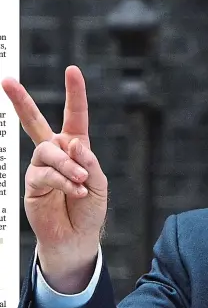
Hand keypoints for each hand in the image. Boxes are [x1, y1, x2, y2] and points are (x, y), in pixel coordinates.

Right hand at [2, 66, 107, 293]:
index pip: (75, 117)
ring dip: (68, 166)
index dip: (75, 94)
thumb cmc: (90, 209)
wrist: (77, 236)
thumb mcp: (99, 183)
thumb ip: (88, 162)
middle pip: (36, 123)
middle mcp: (55, 153)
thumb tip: (72, 142)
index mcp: (76, 148)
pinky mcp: (32, 184)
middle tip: (6, 81)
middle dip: (22, 101)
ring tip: (81, 182)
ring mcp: (41, 167)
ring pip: (48, 151)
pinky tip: (76, 192)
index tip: (72, 70)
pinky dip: (64, 182)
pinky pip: (45, 174)